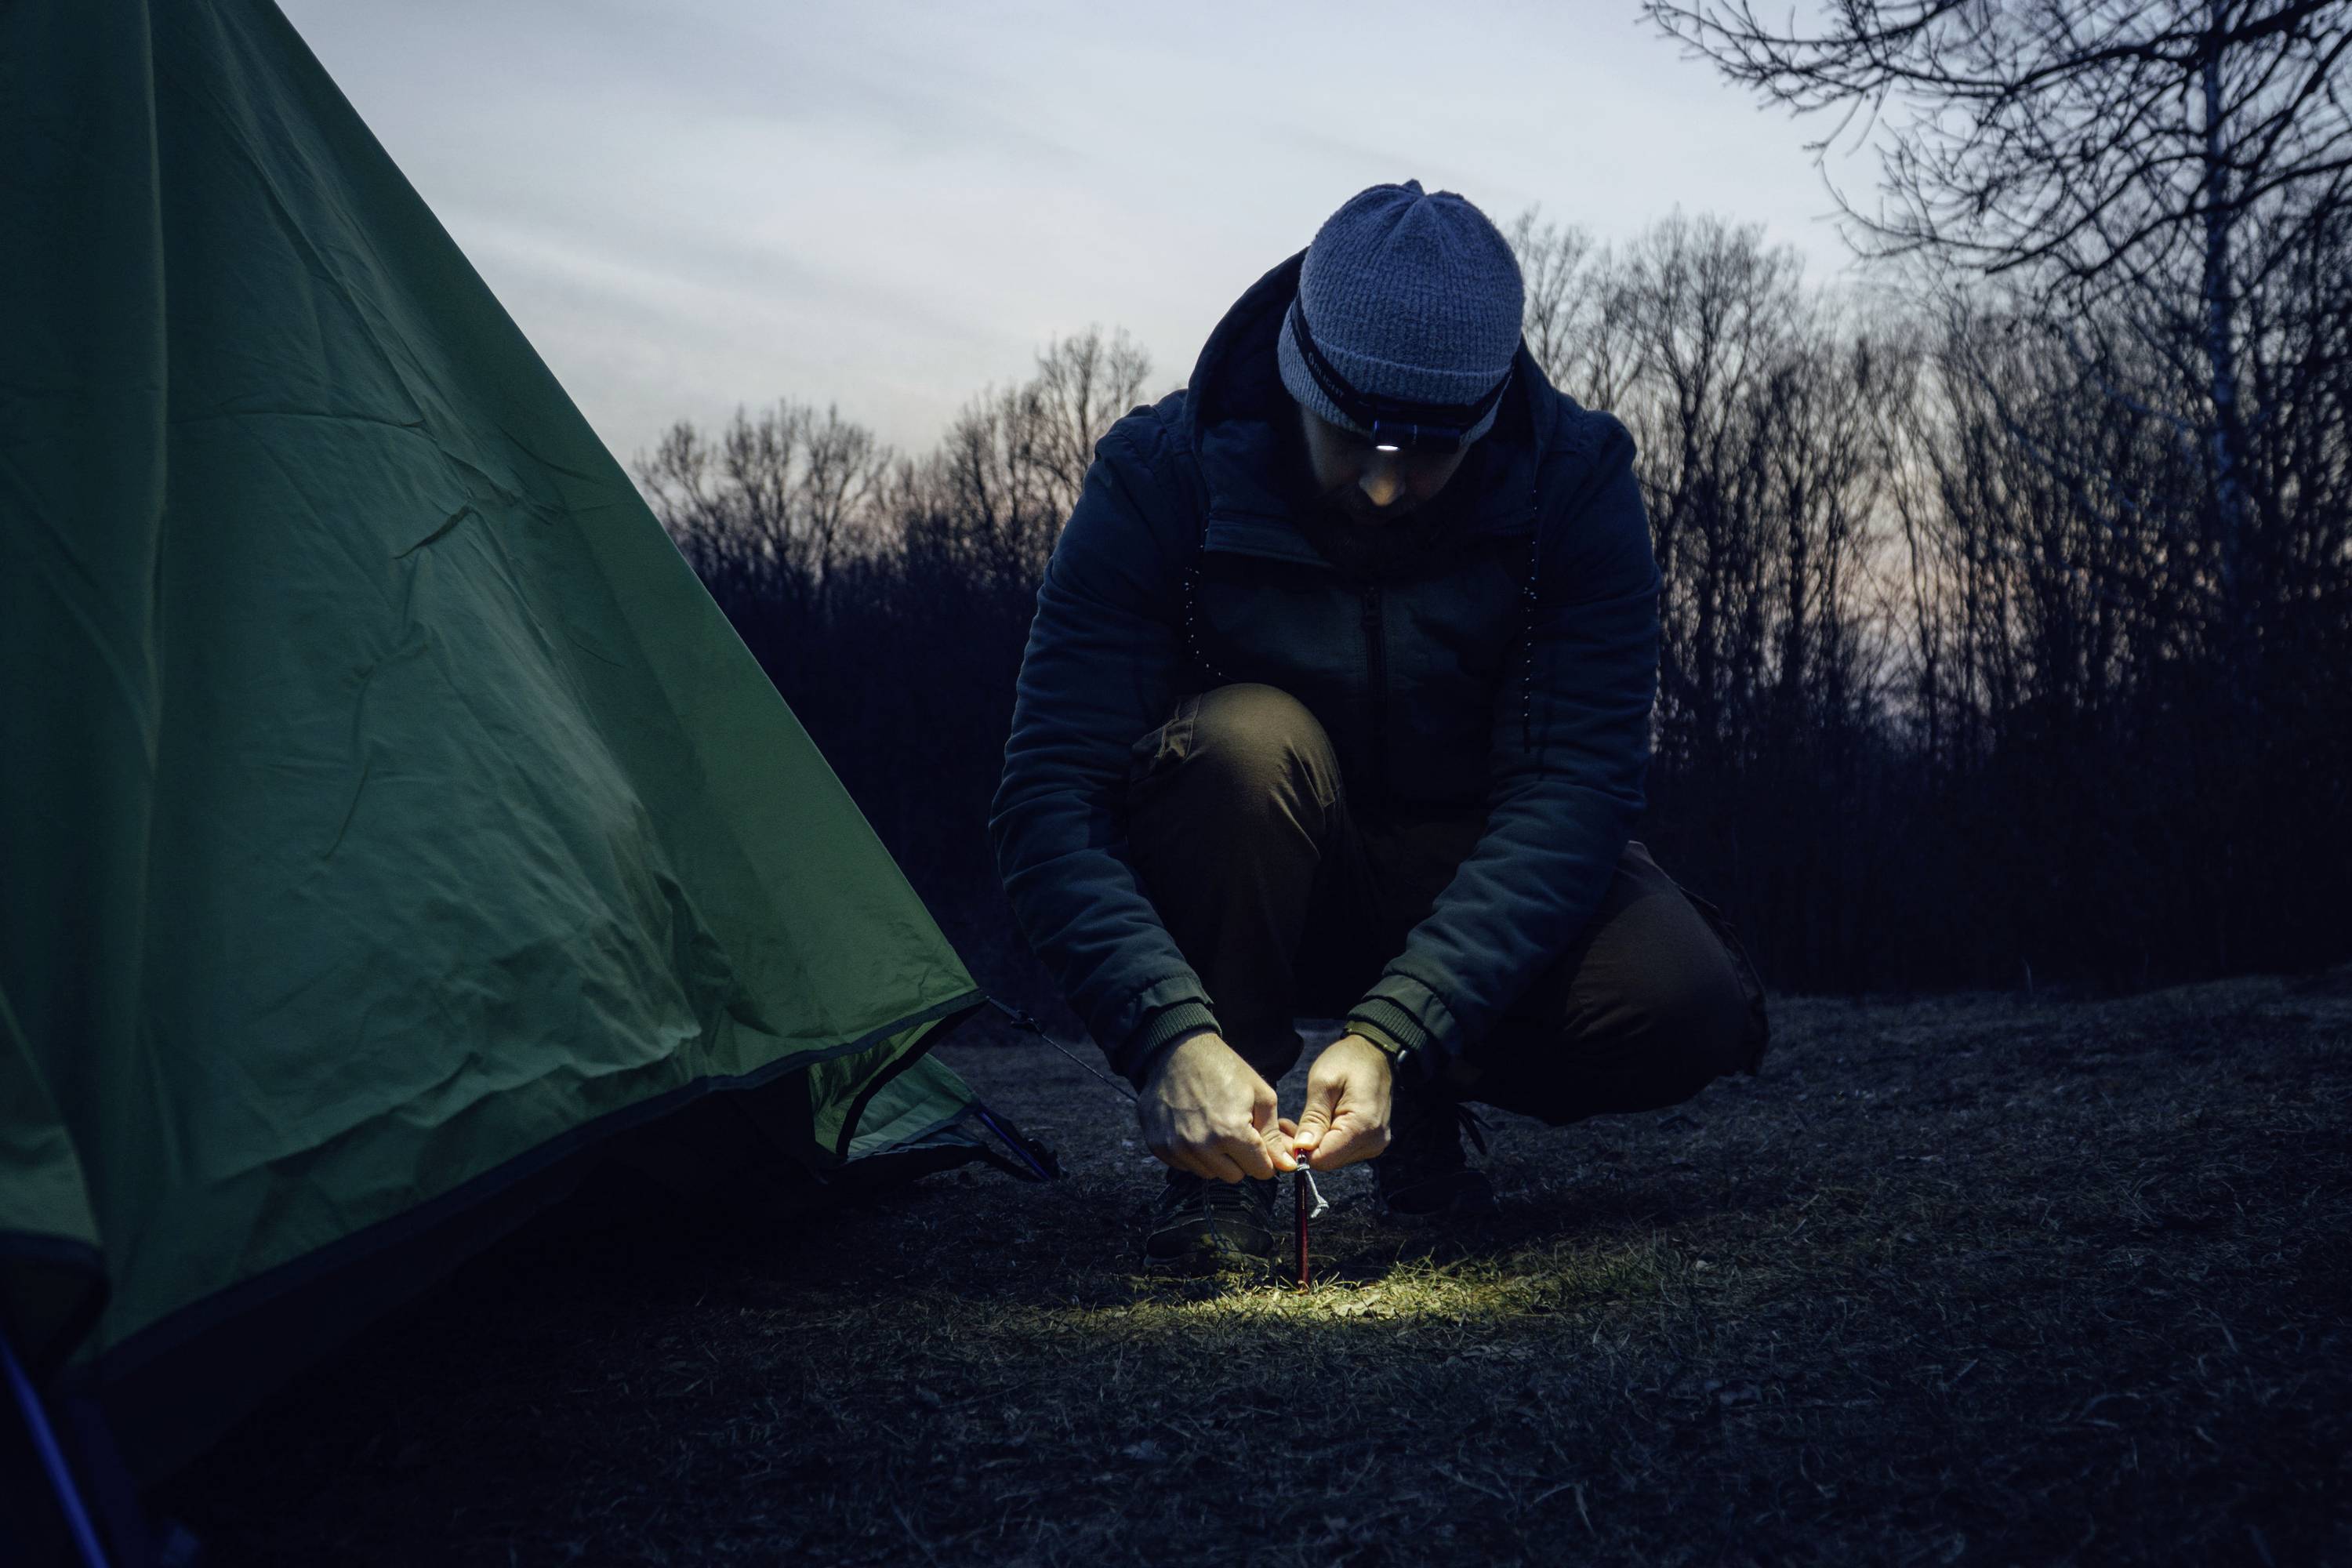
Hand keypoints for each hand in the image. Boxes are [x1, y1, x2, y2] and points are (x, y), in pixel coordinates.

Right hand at [1138, 1033, 1298, 1181]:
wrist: (1178, 1050)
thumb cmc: (1223, 1068)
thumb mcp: (1261, 1095)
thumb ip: (1273, 1136)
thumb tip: (1287, 1165)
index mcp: (1231, 1133)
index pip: (1260, 1171)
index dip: (1264, 1157)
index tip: (1258, 1142)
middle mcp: (1201, 1146)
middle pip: (1235, 1176)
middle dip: (1240, 1158)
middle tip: (1234, 1129)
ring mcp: (1176, 1148)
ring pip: (1209, 1173)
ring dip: (1215, 1157)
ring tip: (1212, 1125)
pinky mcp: (1158, 1146)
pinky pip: (1185, 1166)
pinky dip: (1192, 1153)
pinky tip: (1192, 1127)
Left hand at [1291, 1033, 1392, 1170]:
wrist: (1375, 1051)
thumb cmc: (1349, 1060)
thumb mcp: (1323, 1083)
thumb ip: (1313, 1118)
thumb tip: (1302, 1148)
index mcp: (1362, 1127)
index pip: (1324, 1158)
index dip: (1298, 1152)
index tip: (1281, 1134)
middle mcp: (1373, 1142)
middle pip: (1328, 1161)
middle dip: (1303, 1148)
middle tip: (1284, 1126)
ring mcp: (1374, 1143)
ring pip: (1333, 1157)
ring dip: (1312, 1144)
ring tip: (1294, 1124)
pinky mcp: (1370, 1140)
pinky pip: (1342, 1149)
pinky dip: (1324, 1140)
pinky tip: (1313, 1124)